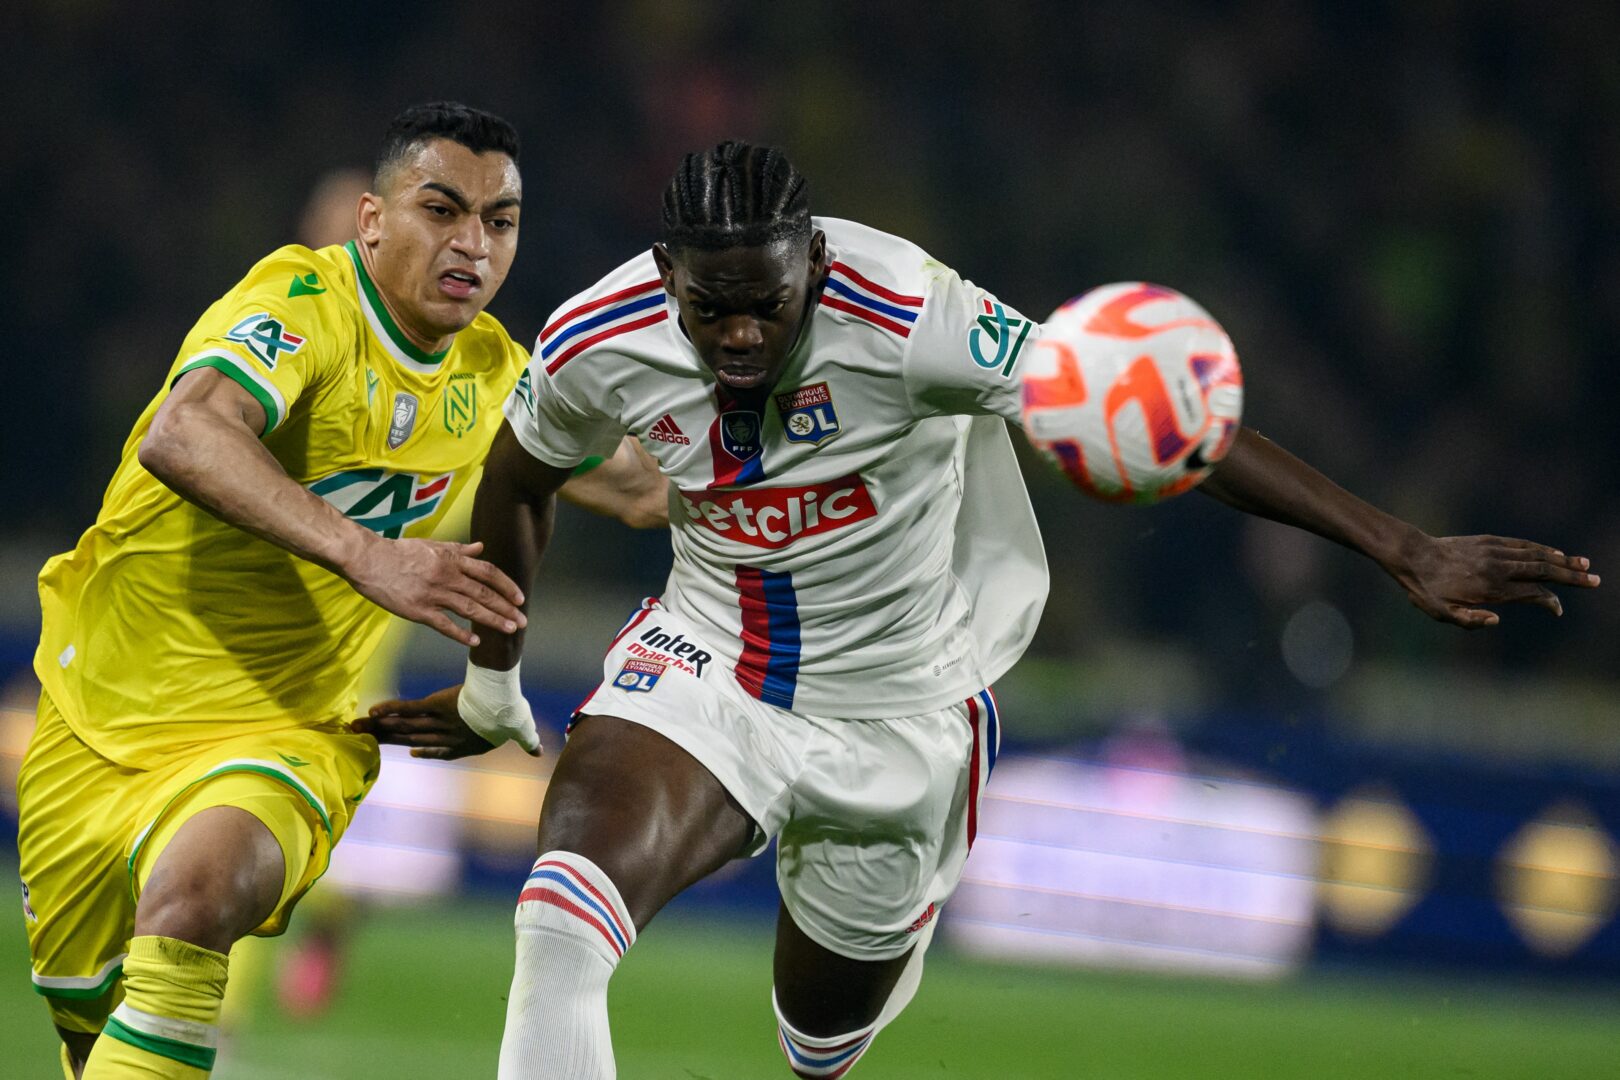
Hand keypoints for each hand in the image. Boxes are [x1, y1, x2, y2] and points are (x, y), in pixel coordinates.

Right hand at [340, 537, 526, 646]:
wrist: (368, 559)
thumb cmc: (399, 551)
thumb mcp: (432, 545)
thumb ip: (458, 549)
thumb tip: (481, 546)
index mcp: (451, 560)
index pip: (488, 572)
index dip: (506, 585)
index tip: (520, 598)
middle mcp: (447, 576)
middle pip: (484, 593)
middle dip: (506, 608)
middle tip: (522, 621)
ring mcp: (433, 594)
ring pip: (470, 609)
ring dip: (492, 620)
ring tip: (509, 629)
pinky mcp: (417, 610)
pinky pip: (444, 624)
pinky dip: (461, 633)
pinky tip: (475, 641)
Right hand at [351, 685, 536, 759]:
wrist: (501, 701)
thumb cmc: (512, 713)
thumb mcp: (522, 728)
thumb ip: (527, 740)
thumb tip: (540, 751)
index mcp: (466, 743)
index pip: (441, 749)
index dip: (426, 751)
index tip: (411, 753)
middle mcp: (447, 735)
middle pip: (412, 738)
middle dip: (388, 741)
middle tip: (365, 741)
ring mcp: (438, 721)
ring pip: (405, 726)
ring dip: (380, 728)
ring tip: (356, 728)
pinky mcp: (433, 706)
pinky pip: (408, 709)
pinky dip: (390, 710)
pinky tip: (371, 712)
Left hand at [1388, 532, 1599, 627]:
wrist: (1412, 555)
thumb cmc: (1426, 589)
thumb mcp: (1441, 614)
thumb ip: (1470, 621)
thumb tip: (1497, 621)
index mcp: (1491, 589)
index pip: (1533, 594)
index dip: (1549, 602)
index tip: (1557, 609)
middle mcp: (1498, 568)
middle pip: (1544, 571)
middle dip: (1571, 577)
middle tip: (1595, 580)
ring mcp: (1495, 551)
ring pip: (1537, 555)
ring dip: (1563, 561)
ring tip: (1584, 565)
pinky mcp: (1489, 541)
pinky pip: (1523, 544)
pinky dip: (1542, 549)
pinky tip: (1556, 553)